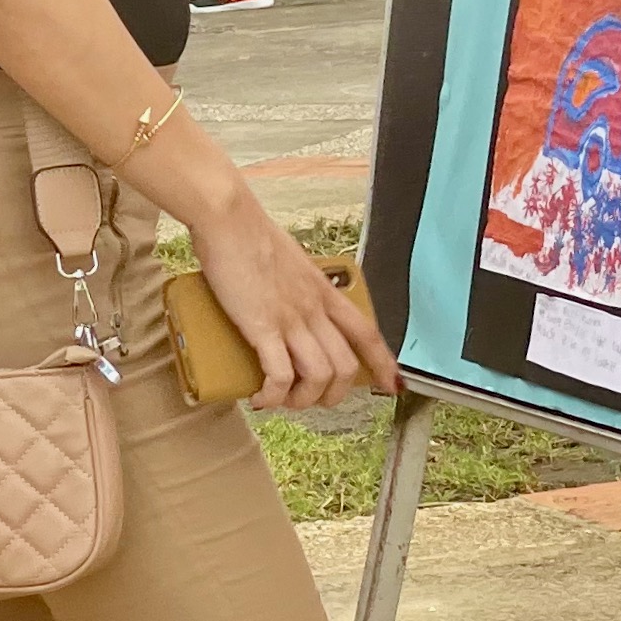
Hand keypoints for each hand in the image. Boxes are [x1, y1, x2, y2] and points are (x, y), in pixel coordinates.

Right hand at [186, 194, 397, 411]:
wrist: (228, 220)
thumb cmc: (250, 236)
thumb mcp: (289, 263)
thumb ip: (296, 285)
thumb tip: (287, 299)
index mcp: (324, 291)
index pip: (366, 333)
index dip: (383, 363)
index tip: (391, 384)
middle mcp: (314, 308)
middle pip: (346, 366)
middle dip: (333, 395)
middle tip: (310, 400)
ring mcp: (291, 318)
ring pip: (319, 376)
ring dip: (303, 399)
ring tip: (282, 400)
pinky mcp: (263, 326)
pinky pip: (279, 375)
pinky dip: (273, 395)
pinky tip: (260, 398)